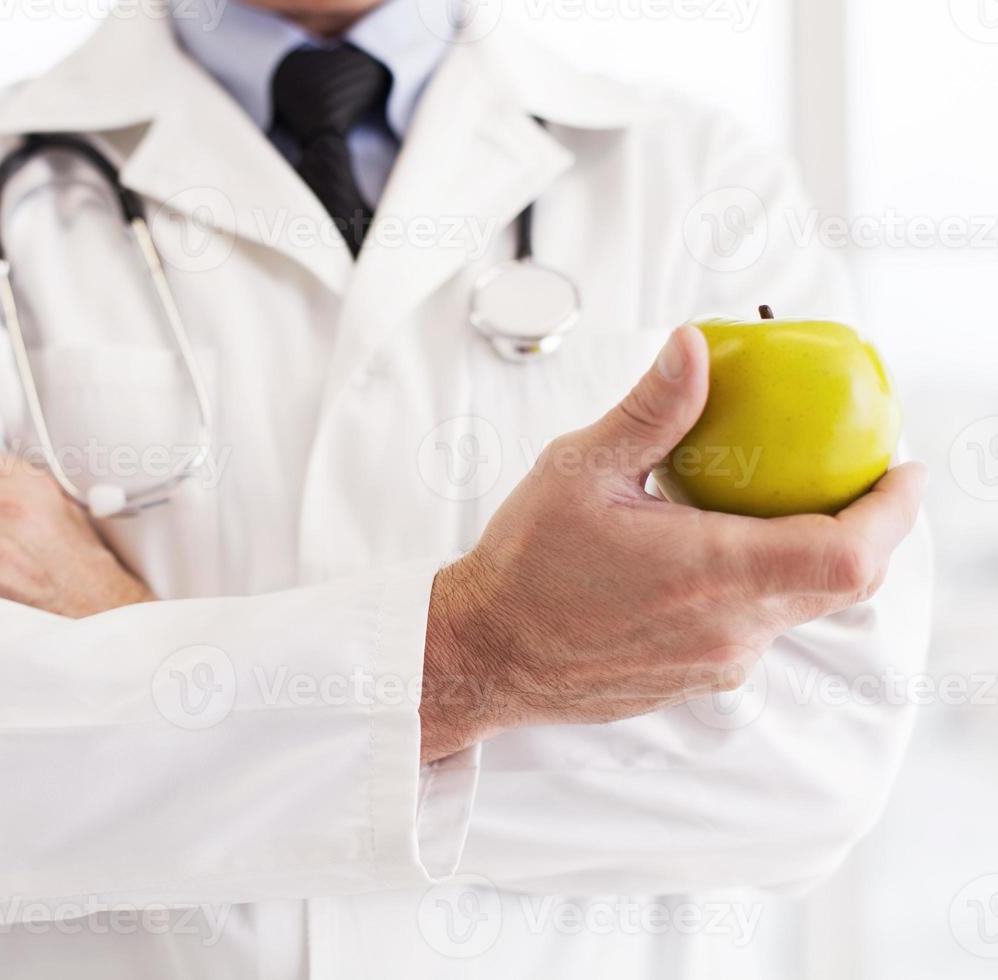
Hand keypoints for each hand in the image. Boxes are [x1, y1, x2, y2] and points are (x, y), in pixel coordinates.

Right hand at [420, 325, 925, 761]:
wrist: (486, 652)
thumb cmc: (524, 566)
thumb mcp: (580, 470)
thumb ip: (652, 411)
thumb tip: (696, 348)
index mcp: (712, 572)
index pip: (849, 552)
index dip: (894, 512)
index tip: (903, 470)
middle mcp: (729, 629)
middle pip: (841, 581)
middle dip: (863, 526)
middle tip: (852, 474)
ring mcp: (717, 662)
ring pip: (798, 606)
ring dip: (805, 556)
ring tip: (774, 506)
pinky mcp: (699, 679)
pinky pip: (757, 629)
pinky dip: (762, 586)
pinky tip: (718, 553)